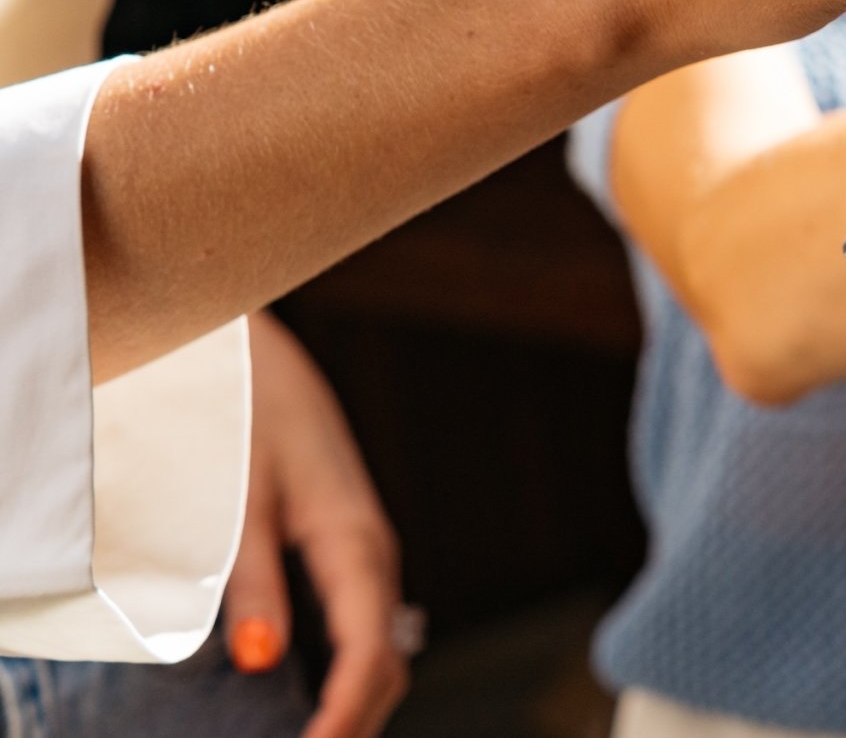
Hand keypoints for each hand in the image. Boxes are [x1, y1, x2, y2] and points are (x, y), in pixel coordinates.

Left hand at [226, 315, 407, 737]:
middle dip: (357, 721)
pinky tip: (316, 694)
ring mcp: (367, 552)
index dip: (344, 714)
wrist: (264, 360)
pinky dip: (349, 673)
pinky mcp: (348, 550)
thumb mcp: (243, 501)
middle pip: (387, 663)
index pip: (368, 652)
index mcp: (356, 542)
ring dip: (356, 702)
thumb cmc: (250, 420)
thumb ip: (252, 581)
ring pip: (381, 649)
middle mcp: (374, 553)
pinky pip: (364, 628)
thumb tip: (260, 661)